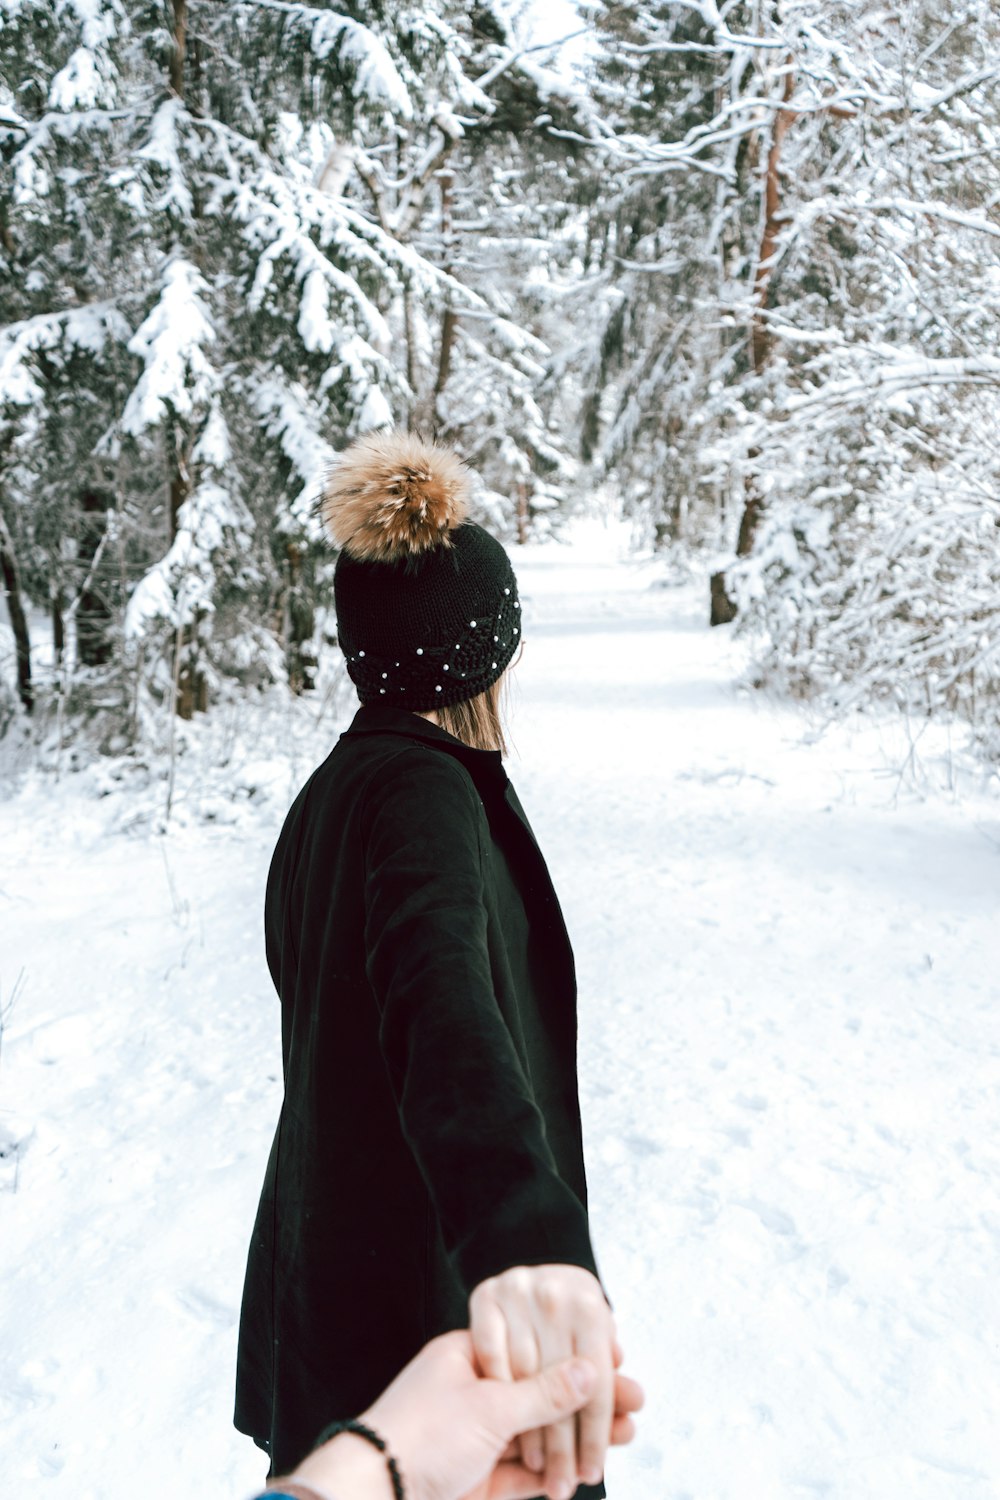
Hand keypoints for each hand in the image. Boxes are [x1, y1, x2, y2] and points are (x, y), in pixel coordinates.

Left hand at [286, 1328, 642, 1499]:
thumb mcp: (491, 1407)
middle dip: (588, 1399)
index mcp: (468, 1356)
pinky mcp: (476, 1478)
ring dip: (580, 1436)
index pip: (532, 1346)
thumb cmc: (420, 1435)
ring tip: (625, 1435)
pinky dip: (555, 1473)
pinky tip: (589, 1468)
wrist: (372, 1496)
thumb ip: (544, 1391)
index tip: (616, 1357)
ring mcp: (475, 1436)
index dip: (574, 1352)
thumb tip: (591, 1366)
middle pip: (540, 1391)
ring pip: (538, 1433)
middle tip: (633, 1400)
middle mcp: (473, 1391)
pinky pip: (524, 1472)